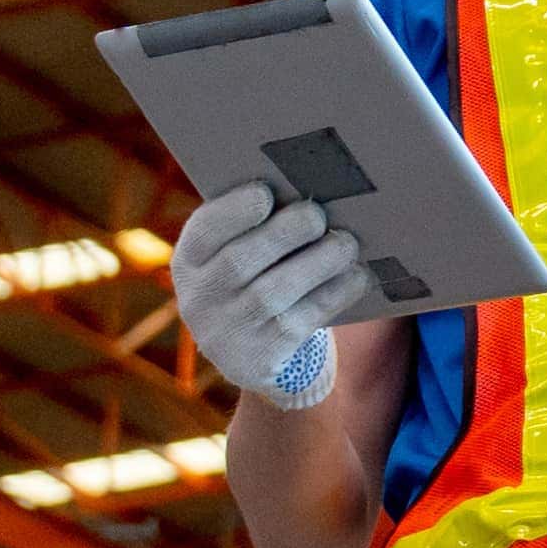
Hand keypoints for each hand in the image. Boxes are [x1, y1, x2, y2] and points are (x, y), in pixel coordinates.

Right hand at [173, 171, 396, 406]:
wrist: (253, 354)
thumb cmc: (254, 280)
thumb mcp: (236, 255)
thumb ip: (256, 226)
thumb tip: (306, 190)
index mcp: (190, 261)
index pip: (203, 232)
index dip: (232, 211)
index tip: (265, 192)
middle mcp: (201, 298)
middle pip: (239, 261)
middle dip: (284, 233)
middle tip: (318, 215)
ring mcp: (229, 332)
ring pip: (273, 293)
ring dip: (317, 263)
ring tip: (346, 243)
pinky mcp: (261, 357)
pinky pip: (302, 320)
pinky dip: (333, 294)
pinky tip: (356, 275)